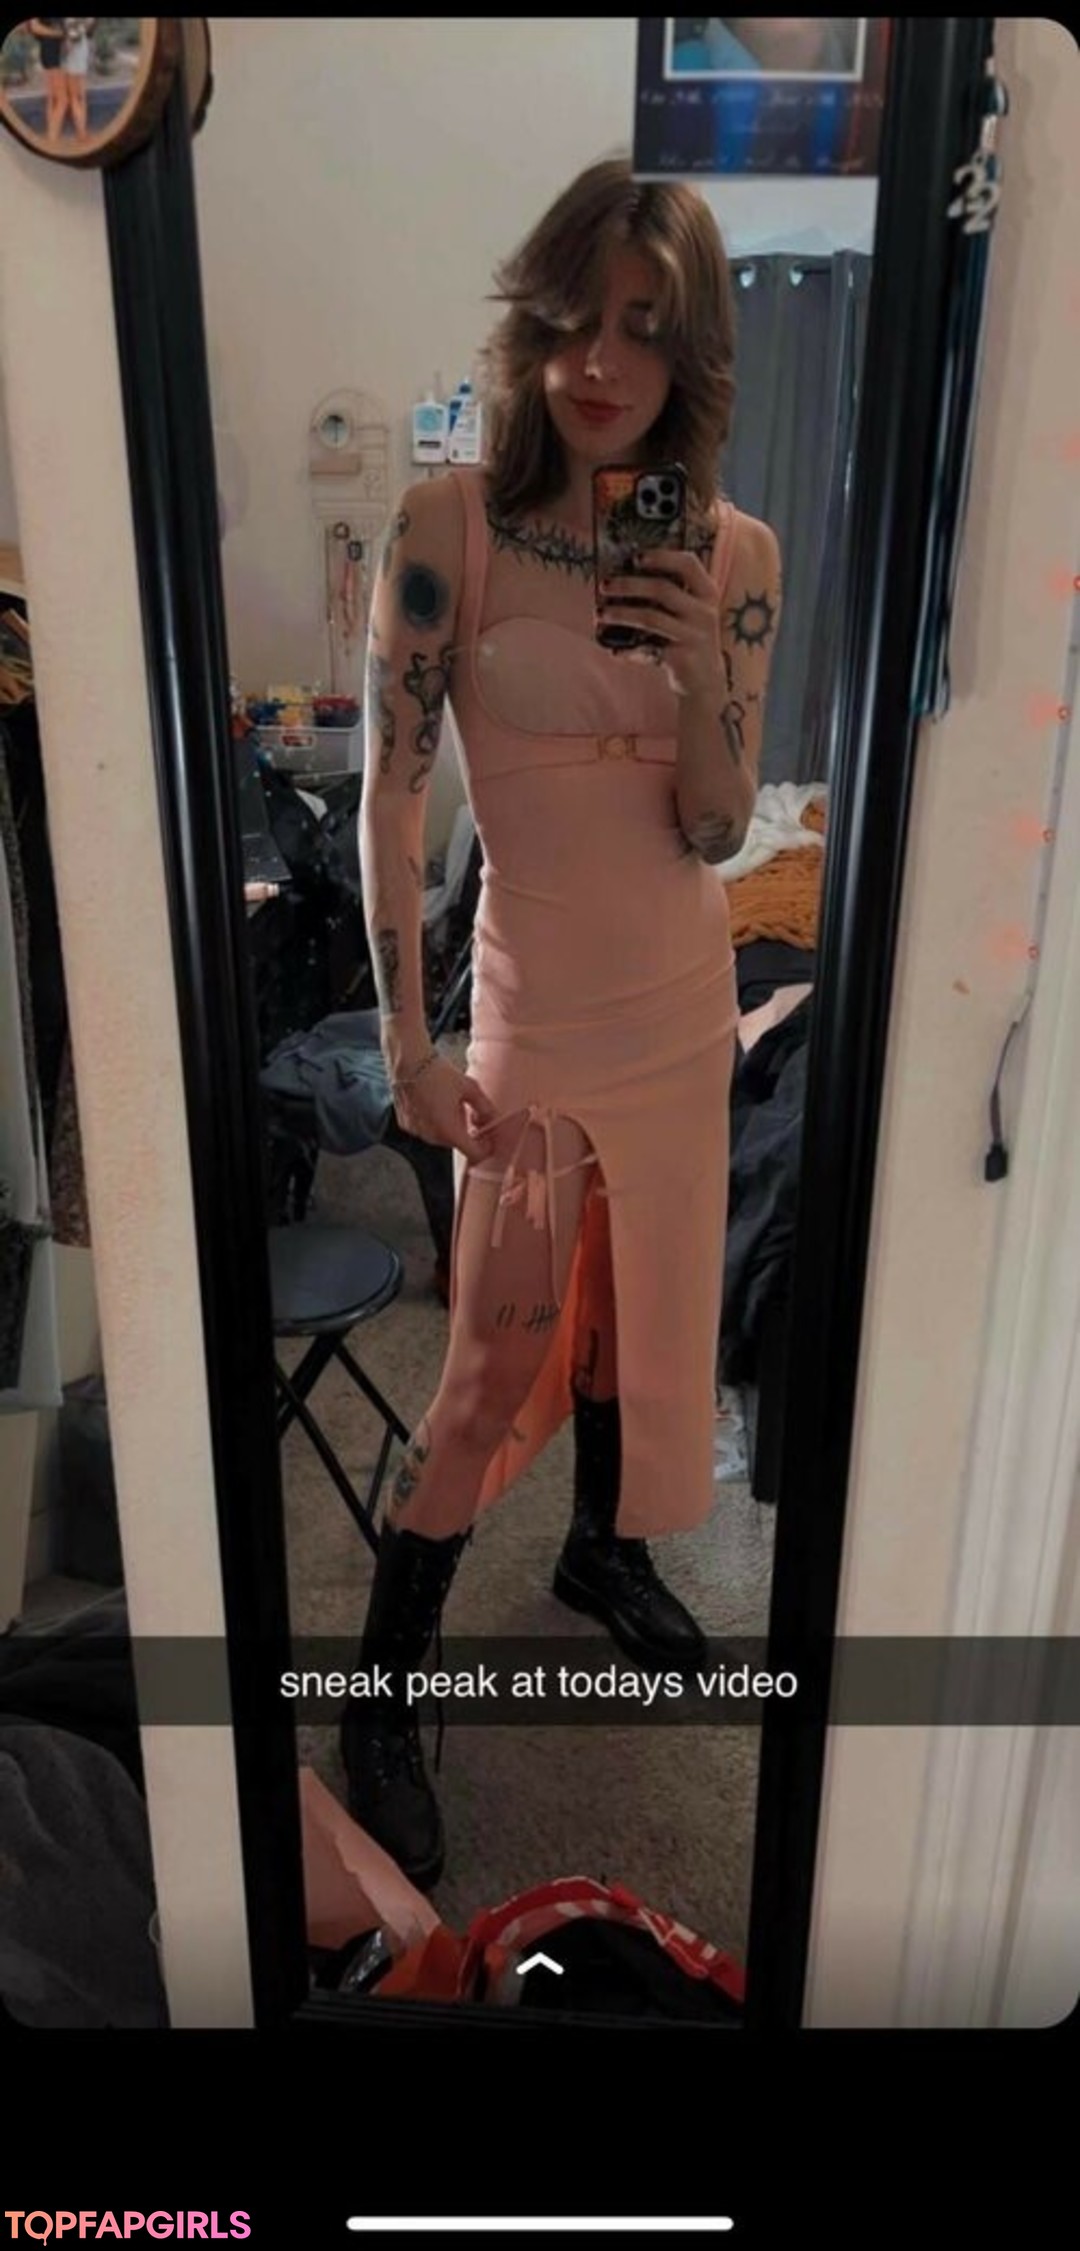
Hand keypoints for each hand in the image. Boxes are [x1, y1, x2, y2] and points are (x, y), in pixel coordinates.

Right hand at [390, 1053, 497, 1159]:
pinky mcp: (406, 1125)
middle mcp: (432, 1136)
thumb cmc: (438, 1073)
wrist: (409, 1062)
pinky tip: (434, 1103)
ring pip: (441, 1137)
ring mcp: (417, 1132)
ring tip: (450, 1104)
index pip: (474, 1154)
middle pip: (457, 1144)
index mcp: (450, 1131)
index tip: (487, 1138)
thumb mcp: (470, 1088)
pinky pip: (425, 1130)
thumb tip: (491, 1119)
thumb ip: (485, 1108)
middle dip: (466, 1133)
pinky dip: (433, 1122)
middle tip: (471, 1114)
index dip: (485, 1148)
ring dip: (449, 1128)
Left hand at [598, 550, 723, 698]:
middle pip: (662, 589)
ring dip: (621, 614)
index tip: (635, 558)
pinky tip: (613, 651)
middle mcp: (704, 612)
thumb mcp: (690, 612)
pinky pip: (647, 650)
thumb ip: (669, 593)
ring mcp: (694, 636)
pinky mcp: (682, 659)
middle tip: (605, 585)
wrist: (706, 680)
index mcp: (706, 593)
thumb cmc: (688, 637)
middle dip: (629, 585)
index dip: (662, 557)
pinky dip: (628, 651)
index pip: (688, 564)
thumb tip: (623, 576)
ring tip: (600, 613)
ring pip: (650, 618)